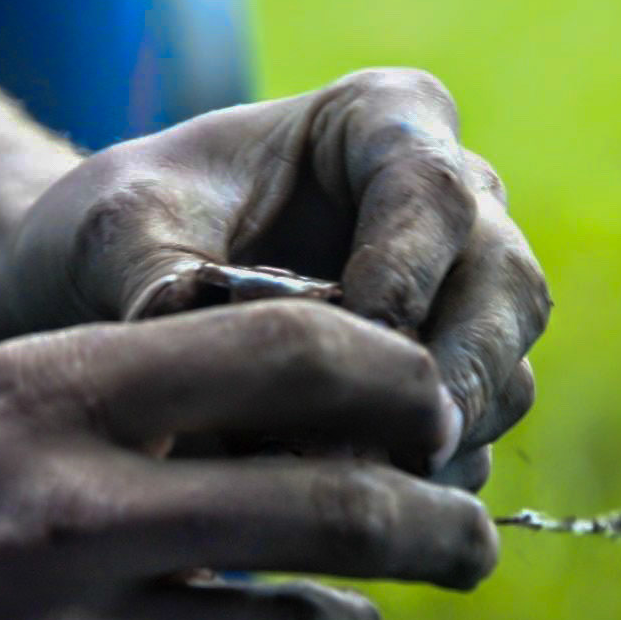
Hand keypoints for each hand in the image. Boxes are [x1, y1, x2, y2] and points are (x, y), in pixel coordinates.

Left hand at [9, 69, 551, 488]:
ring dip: (442, 434)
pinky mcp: (444, 374)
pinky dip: (428, 471)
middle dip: (456, 372)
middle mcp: (446, 202)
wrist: (116, 284)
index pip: (432, 188)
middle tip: (398, 446)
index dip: (407, 268)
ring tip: (354, 483)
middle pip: (504, 284)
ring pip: (504, 368)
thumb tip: (196, 353)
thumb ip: (157, 278)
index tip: (355, 337)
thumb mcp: (117, 227)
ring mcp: (457, 292)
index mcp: (382, 121)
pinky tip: (353, 498)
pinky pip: (476, 429)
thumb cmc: (125, 226)